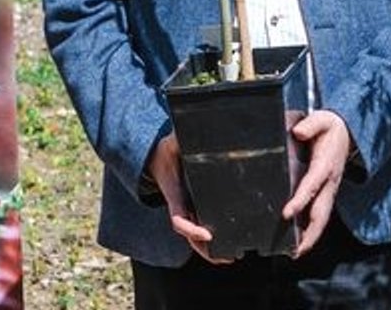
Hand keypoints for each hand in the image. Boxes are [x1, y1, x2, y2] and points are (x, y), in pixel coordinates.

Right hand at [145, 133, 221, 262]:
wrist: (159, 157)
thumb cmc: (168, 151)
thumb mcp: (172, 142)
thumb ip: (180, 139)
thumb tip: (187, 132)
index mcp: (174, 194)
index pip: (179, 220)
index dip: (191, 229)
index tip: (206, 235)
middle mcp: (181, 206)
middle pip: (190, 236)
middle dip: (206, 249)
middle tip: (227, 257)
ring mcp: (187, 209)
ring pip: (196, 238)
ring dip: (211, 251)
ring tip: (231, 258)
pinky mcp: (194, 208)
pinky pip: (202, 227)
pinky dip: (212, 241)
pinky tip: (229, 245)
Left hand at [282, 110, 351, 256]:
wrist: (347, 133)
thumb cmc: (330, 128)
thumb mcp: (322, 120)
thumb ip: (310, 124)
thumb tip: (297, 132)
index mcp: (326, 165)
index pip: (312, 185)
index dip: (300, 199)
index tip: (287, 212)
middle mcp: (329, 182)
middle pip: (321, 212)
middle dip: (310, 232)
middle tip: (297, 249)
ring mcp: (329, 191)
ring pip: (322, 219)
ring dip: (311, 237)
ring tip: (296, 253)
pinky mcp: (326, 195)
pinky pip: (319, 216)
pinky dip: (311, 231)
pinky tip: (299, 242)